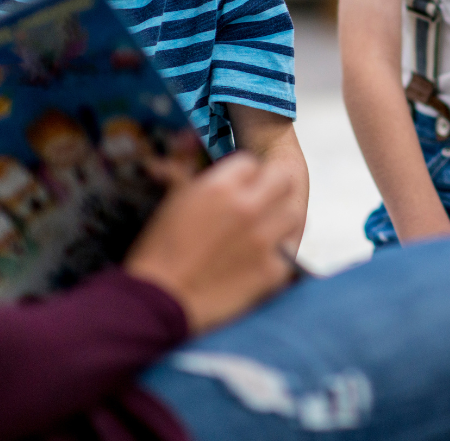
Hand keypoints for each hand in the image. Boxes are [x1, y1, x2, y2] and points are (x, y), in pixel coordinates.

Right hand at [125, 152, 296, 333]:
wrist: (156, 303)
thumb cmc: (156, 253)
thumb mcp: (171, 203)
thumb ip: (187, 173)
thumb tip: (188, 147)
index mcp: (219, 186)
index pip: (250, 163)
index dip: (243, 175)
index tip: (237, 188)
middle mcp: (248, 207)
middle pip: (282, 179)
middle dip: (272, 187)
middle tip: (261, 202)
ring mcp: (264, 239)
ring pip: (293, 214)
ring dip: (280, 220)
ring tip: (264, 231)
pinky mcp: (272, 271)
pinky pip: (289, 251)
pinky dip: (278, 256)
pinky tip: (261, 260)